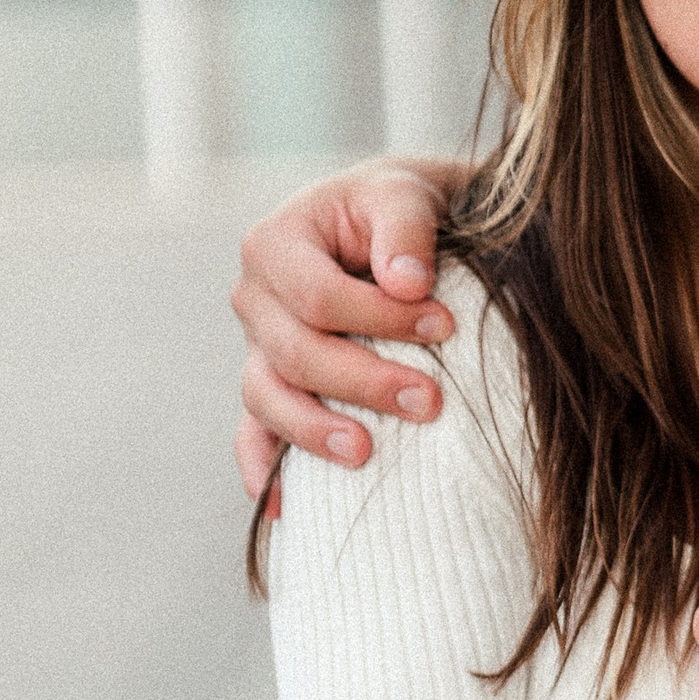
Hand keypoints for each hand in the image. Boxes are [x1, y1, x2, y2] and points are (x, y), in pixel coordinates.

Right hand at [231, 156, 462, 498]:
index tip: (445, 327)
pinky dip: (264, 467)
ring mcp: (257, 347)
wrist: (397, 225)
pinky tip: (286, 505)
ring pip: (268, 398)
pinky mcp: (273, 384)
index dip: (378, 317)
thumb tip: (406, 284)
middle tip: (431, 402)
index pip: (316, 296)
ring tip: (366, 453)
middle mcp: (255, 298)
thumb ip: (404, 228)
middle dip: (363, 381)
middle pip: (294, 353)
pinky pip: (253, 432)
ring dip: (314, 430)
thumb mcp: (406, 194)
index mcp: (275, 243)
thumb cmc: (402, 208)